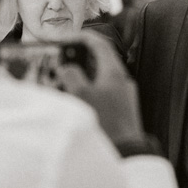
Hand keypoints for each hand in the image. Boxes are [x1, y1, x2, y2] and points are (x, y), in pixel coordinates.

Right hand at [58, 30, 143, 145]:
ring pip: (98, 77)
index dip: (81, 36)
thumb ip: (72, 76)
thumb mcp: (82, 95)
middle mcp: (120, 81)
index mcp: (114, 72)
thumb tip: (67, 68)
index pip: (99, 44)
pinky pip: (101, 92)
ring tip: (61, 80)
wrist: (127, 151)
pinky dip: (86, 90)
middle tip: (59, 59)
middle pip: (98, 59)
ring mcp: (122, 95)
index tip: (63, 37)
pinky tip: (74, 100)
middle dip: (78, 57)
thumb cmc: (106, 122)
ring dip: (80, 75)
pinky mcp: (120, 109)